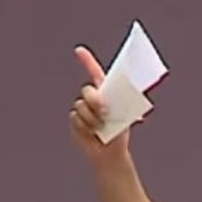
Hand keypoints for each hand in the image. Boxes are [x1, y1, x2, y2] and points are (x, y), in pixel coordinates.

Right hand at [69, 46, 130, 164]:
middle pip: (87, 90)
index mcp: (105, 93)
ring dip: (92, 118)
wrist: (111, 151)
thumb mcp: (126, 116)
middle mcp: (92, 98)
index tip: (79, 51)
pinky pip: (76, 119)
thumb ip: (122, 105)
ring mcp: (82, 109)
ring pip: (81, 107)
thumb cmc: (120, 132)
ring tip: (101, 128)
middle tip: (104, 110)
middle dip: (94, 99)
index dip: (87, 61)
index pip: (94, 72)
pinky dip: (85, 127)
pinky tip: (92, 133)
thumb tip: (113, 99)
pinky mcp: (75, 121)